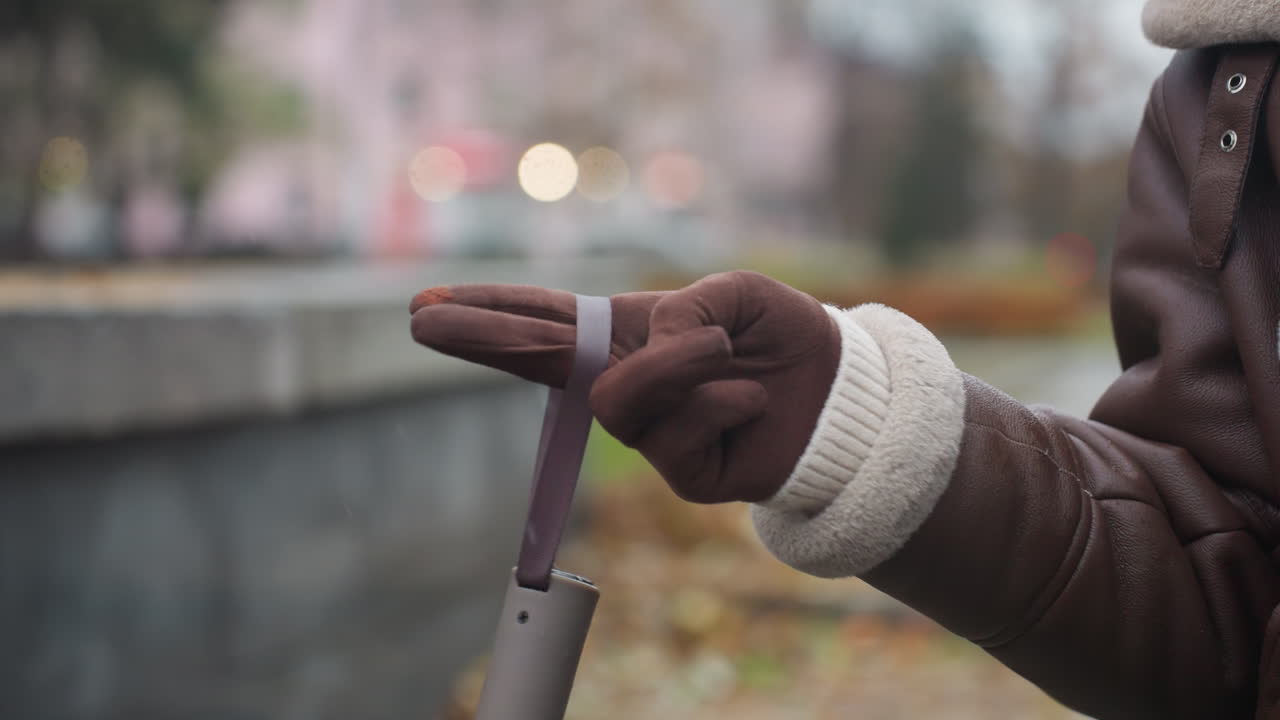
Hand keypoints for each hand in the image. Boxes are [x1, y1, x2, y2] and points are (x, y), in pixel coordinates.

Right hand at [409, 270, 840, 503]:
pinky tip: (749, 401)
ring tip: (727, 356)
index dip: (489, 313)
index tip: (424, 307)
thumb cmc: (781, 337)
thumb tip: (647, 351)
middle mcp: (626, 380)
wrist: (837, 397)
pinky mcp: (677, 472)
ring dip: (678, 366)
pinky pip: (675, 434)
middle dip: (481, 337)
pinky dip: (720, 402)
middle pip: (538, 362)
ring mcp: (646, 430)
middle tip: (422, 322)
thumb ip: (682, 310)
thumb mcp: (736, 294)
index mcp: (630, 333)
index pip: (548, 321)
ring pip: (620, 401)